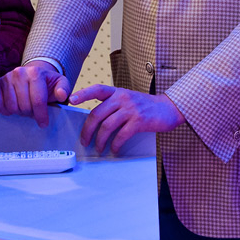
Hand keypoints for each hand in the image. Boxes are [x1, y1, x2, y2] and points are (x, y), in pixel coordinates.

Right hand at [0, 60, 72, 126]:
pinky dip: (6, 110)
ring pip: (11, 107)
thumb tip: (61, 95)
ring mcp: (7, 78)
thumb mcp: (61, 83)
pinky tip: (14, 108)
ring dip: (19, 112)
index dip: (41, 115)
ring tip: (25, 108)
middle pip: (24, 106)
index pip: (38, 100)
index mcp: (36, 73)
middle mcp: (19, 73)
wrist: (34, 74)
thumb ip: (64, 89)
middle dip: (30, 114)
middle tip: (34, 112)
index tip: (44, 124)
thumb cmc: (47, 82)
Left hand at [68, 85, 184, 154]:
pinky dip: (115, 144)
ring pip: (107, 126)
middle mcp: (122, 98)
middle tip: (84, 141)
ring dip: (100, 140)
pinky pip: (121, 135)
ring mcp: (131, 109)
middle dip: (87, 130)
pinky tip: (114, 149)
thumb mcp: (128, 99)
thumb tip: (95, 121)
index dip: (83, 94)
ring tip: (99, 148)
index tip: (71, 100)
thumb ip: (113, 105)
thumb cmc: (146, 106)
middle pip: (97, 113)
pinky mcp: (139, 121)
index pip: (97, 89)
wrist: (168, 109)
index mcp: (117, 92)